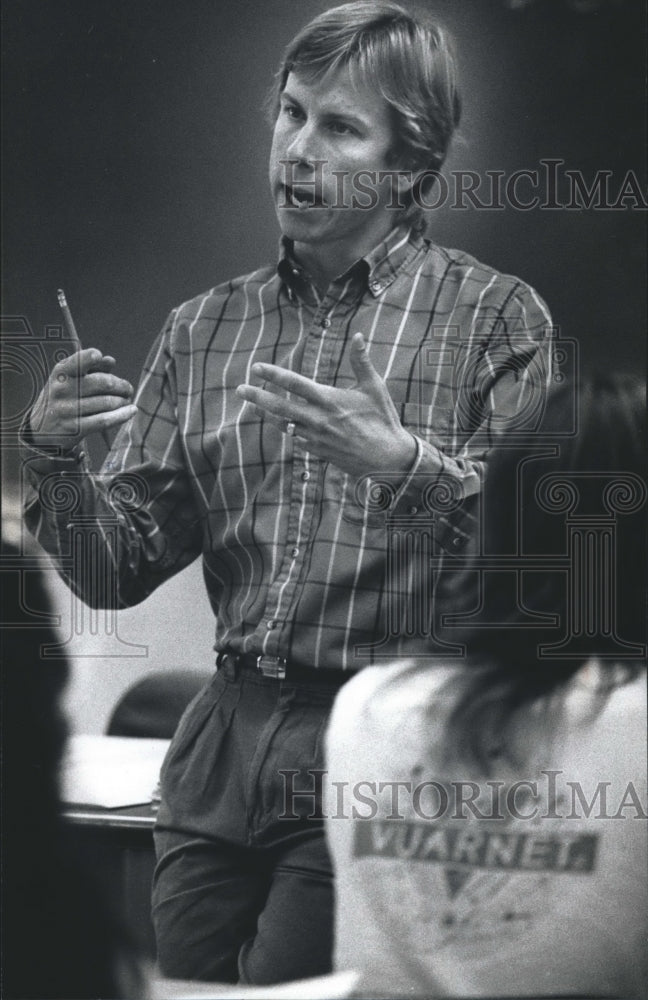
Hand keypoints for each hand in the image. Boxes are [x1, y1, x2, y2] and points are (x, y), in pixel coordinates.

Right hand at [29, 348, 136, 450]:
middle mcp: (62, 390)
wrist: (42, 430)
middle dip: (121, 385)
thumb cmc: (62, 398)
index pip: (78, 361)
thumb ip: (89, 368)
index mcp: (60, 373)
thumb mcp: (68, 380)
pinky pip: (104, 420)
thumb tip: (110, 361)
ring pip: (106, 402)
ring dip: (123, 401)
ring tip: (126, 401)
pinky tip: (131, 411)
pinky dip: (122, 415)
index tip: (101, 358)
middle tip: (128, 389)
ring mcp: (68, 410)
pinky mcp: (75, 428)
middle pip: (103, 383)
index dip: (92, 357)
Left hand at [236, 332, 416, 478]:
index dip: (273, 375)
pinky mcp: (318, 451)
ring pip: (284, 425)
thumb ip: (361, 361)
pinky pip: (295, 439)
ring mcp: (316, 437)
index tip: (256, 367)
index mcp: (330, 400)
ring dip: (266, 415)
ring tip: (251, 406)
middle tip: (240, 389)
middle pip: (280, 407)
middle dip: (258, 397)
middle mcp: (319, 419)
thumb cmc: (383, 420)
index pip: (295, 384)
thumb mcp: (375, 388)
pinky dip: (287, 430)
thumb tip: (359, 335)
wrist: (388, 460)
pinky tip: (280, 424)